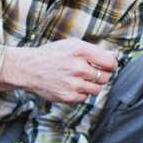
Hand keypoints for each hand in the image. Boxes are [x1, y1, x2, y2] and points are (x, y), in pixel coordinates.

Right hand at [0, 39, 117, 102]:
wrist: (29, 69)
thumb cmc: (52, 55)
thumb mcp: (72, 45)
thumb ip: (94, 50)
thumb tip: (114, 56)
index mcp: (80, 51)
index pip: (109, 62)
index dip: (112, 65)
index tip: (108, 66)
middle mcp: (78, 67)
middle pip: (105, 77)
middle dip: (103, 75)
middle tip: (94, 72)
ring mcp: (73, 84)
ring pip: (97, 89)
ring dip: (94, 85)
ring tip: (83, 79)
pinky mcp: (68, 96)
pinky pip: (86, 97)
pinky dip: (83, 92)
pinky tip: (73, 85)